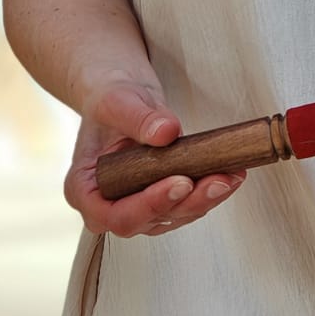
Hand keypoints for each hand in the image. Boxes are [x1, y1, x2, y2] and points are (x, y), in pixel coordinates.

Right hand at [65, 80, 246, 237]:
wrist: (123, 95)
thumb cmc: (110, 99)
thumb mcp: (118, 100)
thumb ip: (138, 117)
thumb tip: (167, 132)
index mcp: (84, 189)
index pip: (114, 214)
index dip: (148, 206)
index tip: (179, 182)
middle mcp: (109, 205)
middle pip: (149, 220)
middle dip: (186, 203)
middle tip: (216, 181)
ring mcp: (137, 205)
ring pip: (173, 215)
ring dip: (205, 199)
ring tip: (229, 175)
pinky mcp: (162, 199)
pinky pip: (186, 203)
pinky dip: (209, 190)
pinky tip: (230, 173)